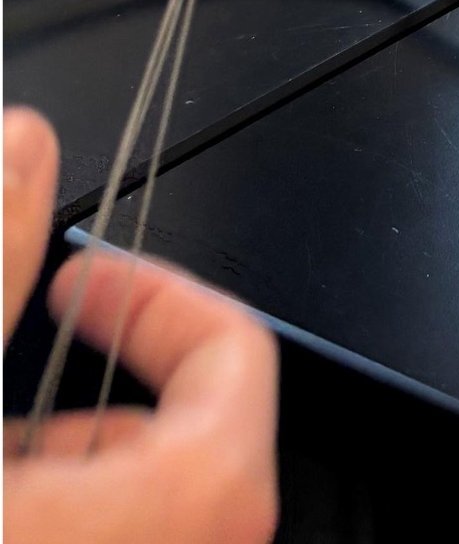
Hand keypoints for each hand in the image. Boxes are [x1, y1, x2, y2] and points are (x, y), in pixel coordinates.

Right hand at [4, 108, 277, 543]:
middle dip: (99, 407)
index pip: (240, 372)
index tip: (83, 279)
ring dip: (56, 484)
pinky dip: (45, 527)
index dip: (164, 302)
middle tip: (20, 380)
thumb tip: (18, 147)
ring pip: (125, 527)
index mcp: (157, 525)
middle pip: (190, 466)